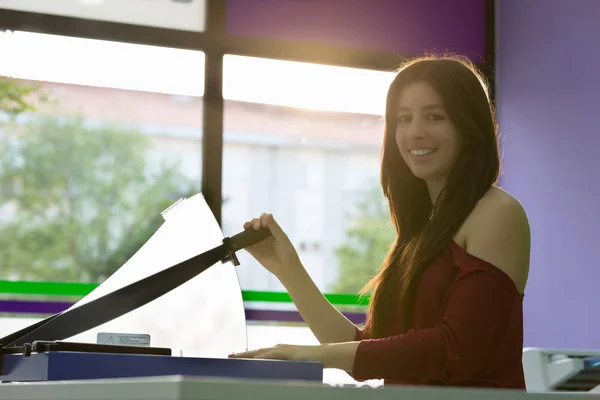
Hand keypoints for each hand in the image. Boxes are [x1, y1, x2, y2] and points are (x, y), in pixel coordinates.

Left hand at [228, 342, 360, 371]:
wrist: (323, 354)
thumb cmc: (310, 361)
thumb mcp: (294, 365)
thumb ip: (285, 368)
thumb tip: (278, 375)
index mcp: (279, 351)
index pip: (260, 353)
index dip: (247, 355)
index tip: (236, 357)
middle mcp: (278, 348)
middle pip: (256, 351)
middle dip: (242, 354)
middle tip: (229, 356)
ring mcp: (281, 349)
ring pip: (260, 352)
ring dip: (247, 355)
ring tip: (235, 357)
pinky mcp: (287, 352)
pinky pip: (271, 356)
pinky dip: (262, 357)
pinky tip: (254, 360)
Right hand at [243, 213, 301, 278]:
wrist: (286, 268)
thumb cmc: (287, 251)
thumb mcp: (282, 237)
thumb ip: (274, 227)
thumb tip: (268, 215)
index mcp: (272, 229)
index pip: (264, 219)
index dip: (263, 218)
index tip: (265, 223)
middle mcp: (264, 234)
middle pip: (255, 223)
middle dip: (254, 222)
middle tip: (257, 227)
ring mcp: (258, 242)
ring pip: (248, 232)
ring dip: (246, 228)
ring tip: (247, 228)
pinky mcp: (253, 251)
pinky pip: (246, 245)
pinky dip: (242, 242)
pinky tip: (242, 240)